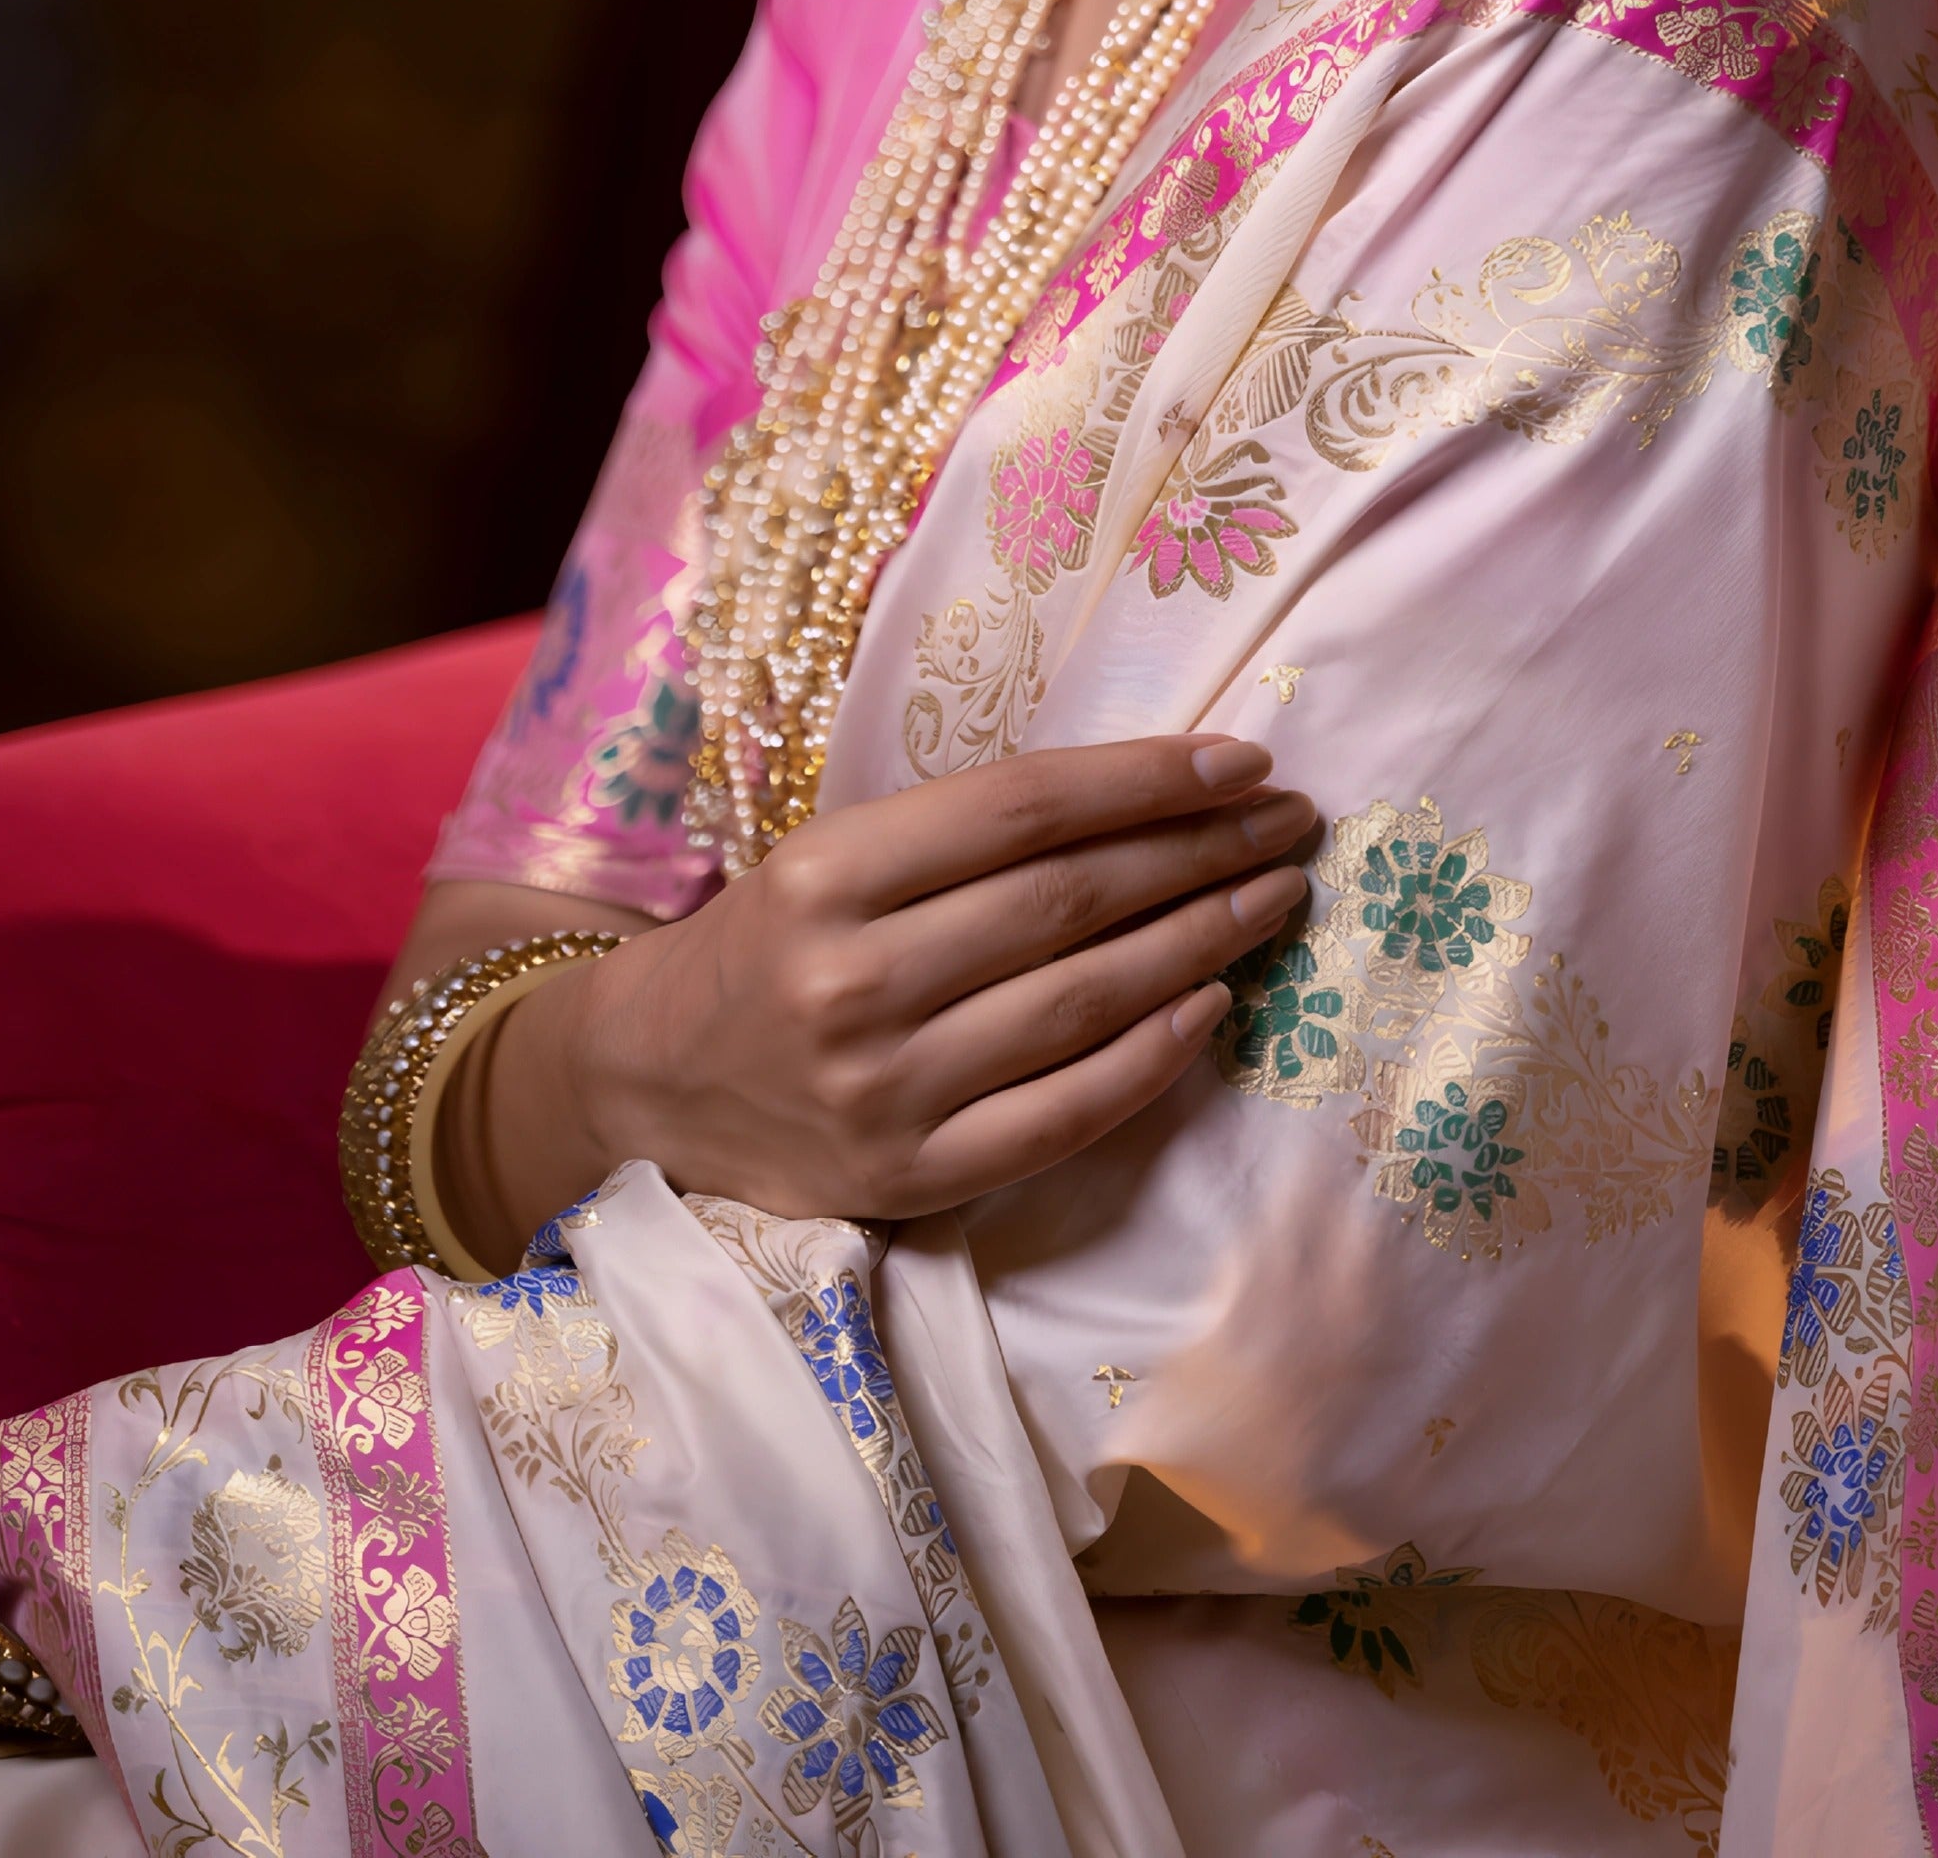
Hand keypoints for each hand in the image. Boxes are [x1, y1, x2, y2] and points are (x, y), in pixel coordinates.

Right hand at [453, 736, 1312, 1251]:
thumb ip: (964, 834)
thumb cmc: (767, 944)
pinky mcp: (908, 1179)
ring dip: (1202, 941)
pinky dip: (1151, 1058)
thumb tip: (1148, 795)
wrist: (647, 1083)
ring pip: (1081, 1002)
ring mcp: (881, 1092)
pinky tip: (1212, 1005)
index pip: (1022, 809)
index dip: (1146, 779)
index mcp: (826, 873)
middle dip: (1202, 851)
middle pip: (1068, 901)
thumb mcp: (832, 857)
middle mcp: (851, 981)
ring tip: (1275, 896)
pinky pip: (1063, 1115)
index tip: (1242, 757)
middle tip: (1291, 819)